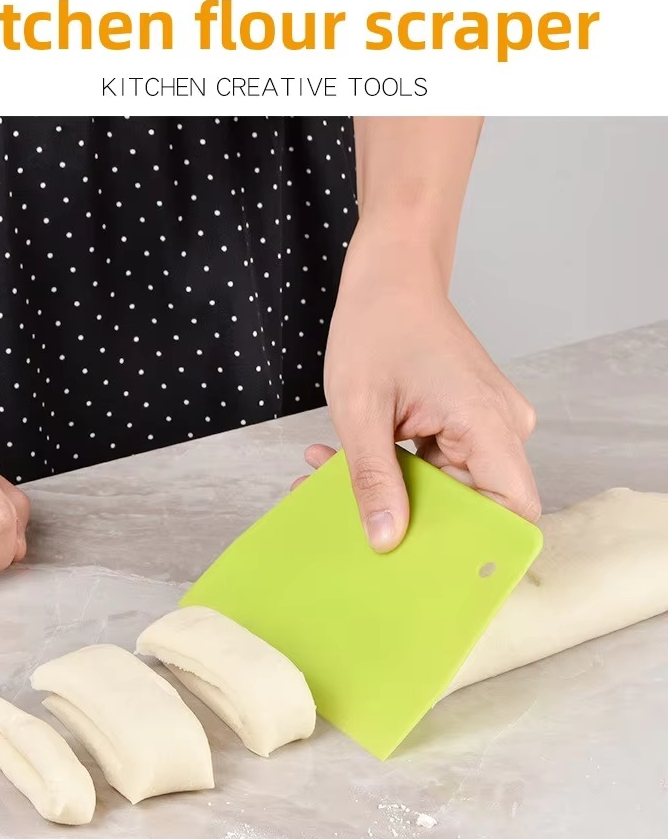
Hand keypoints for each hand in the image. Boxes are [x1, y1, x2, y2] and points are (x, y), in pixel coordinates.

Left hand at [309, 225, 539, 552]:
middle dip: (411, 520)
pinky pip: (438, 464)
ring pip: (448, 486)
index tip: (429, 567)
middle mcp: (502, 426)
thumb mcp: (361, 409)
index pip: (513, 509)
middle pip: (475, 504)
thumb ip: (372, 478)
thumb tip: (386, 539)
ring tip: (325, 480)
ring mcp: (486, 423)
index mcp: (487, 421)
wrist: (391, 272)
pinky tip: (338, 461)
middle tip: (351, 526)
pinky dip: (393, 469)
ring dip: (391, 492)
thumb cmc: (378, 322)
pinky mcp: (468, 421)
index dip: (480, 546)